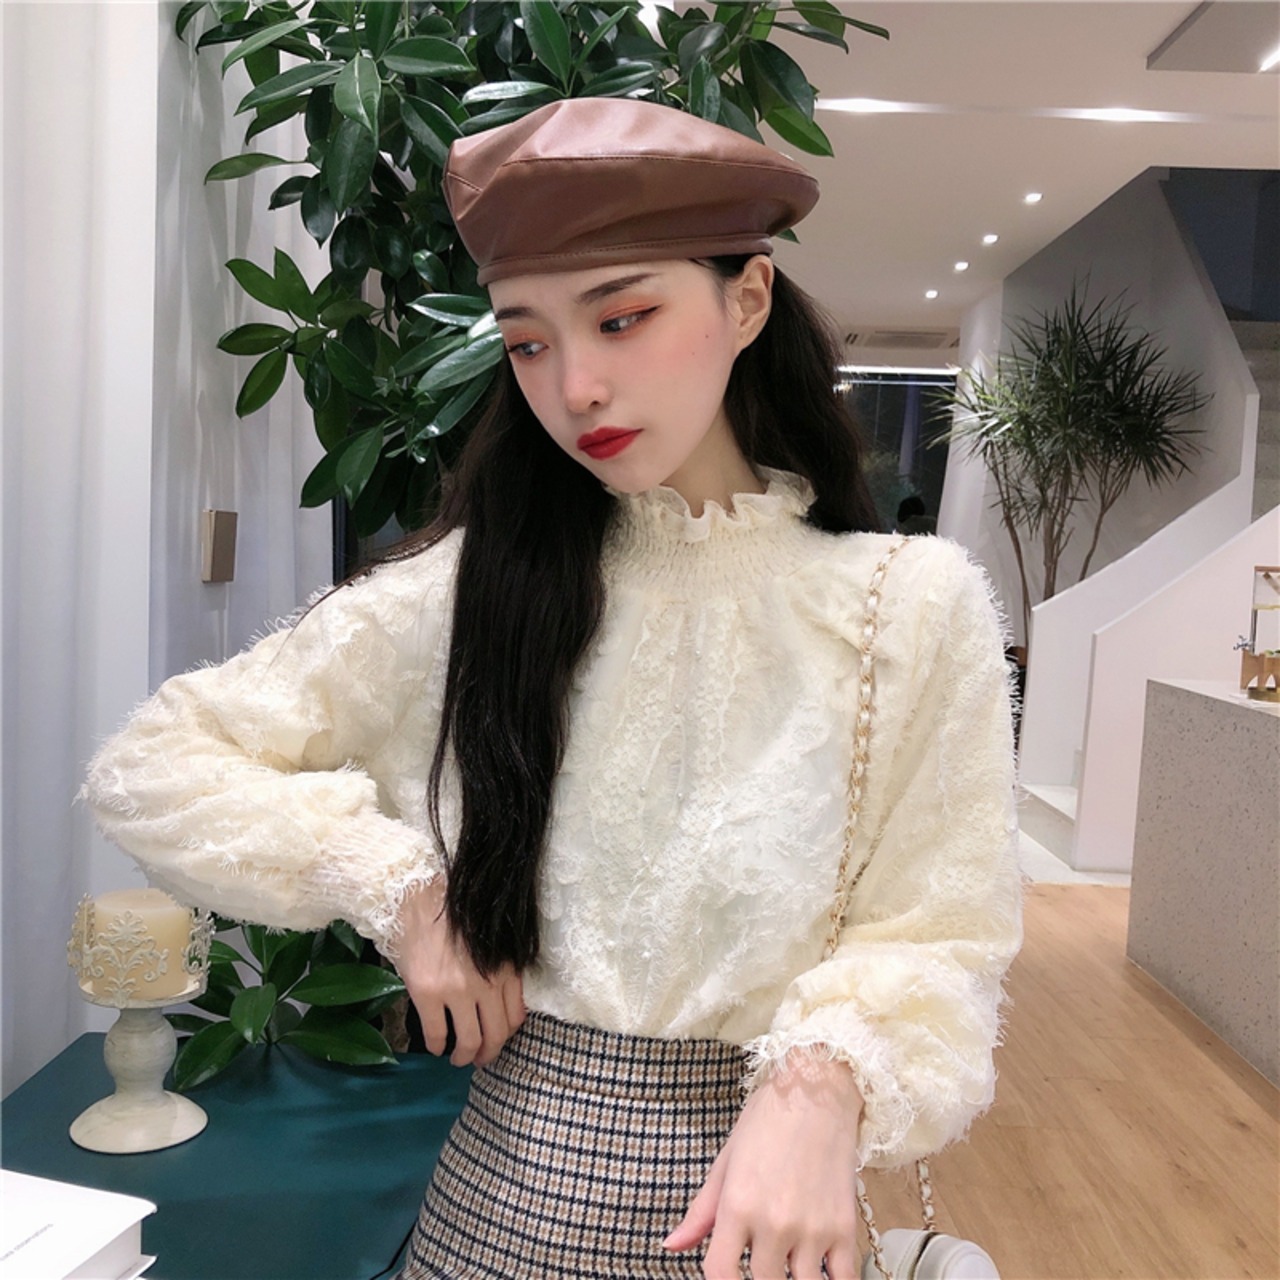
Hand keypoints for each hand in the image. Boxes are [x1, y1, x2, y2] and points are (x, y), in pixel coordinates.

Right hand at [392, 878, 525, 1067]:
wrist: (422, 896)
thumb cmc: (458, 916)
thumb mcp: (492, 942)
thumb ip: (501, 970)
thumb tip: (502, 1004)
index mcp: (505, 968)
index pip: (515, 1017)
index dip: (506, 1036)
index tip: (497, 1040)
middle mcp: (487, 983)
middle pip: (496, 1035)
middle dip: (488, 1053)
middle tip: (479, 1059)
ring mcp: (457, 991)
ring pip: (469, 1041)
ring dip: (464, 1057)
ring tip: (458, 1058)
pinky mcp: (428, 993)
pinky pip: (437, 1034)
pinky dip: (437, 1047)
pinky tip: (435, 1047)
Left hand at [663, 1052, 864, 1279]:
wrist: (817, 1091)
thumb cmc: (767, 1120)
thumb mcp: (726, 1161)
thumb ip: (701, 1211)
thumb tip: (671, 1245)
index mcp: (738, 1205)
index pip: (720, 1273)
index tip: (729, 1277)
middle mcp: (773, 1222)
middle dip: (760, 1279)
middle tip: (764, 1261)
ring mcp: (812, 1228)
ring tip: (790, 1264)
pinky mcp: (844, 1227)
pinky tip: (822, 1273)